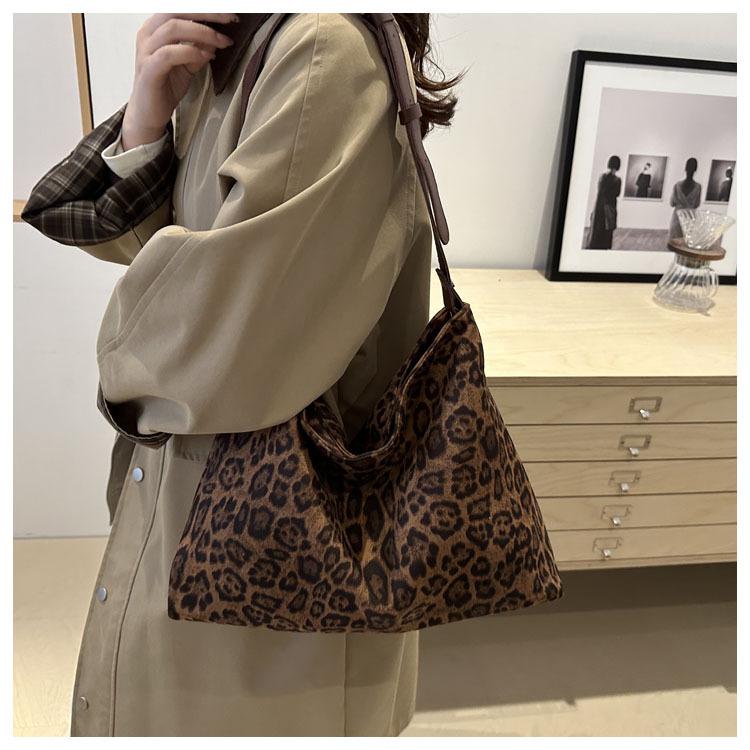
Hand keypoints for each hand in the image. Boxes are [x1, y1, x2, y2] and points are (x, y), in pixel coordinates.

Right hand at [121, 13, 238, 149]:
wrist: (149, 112)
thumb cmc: (166, 85)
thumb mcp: (189, 64)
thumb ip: (201, 49)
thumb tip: (218, 37)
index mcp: (156, 28)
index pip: (181, 8)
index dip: (206, 9)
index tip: (229, 14)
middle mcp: (149, 34)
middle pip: (177, 11)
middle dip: (207, 13)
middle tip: (230, 19)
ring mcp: (146, 51)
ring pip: (173, 28)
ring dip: (203, 32)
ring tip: (222, 42)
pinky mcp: (148, 69)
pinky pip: (169, 54)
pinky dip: (190, 52)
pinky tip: (205, 57)